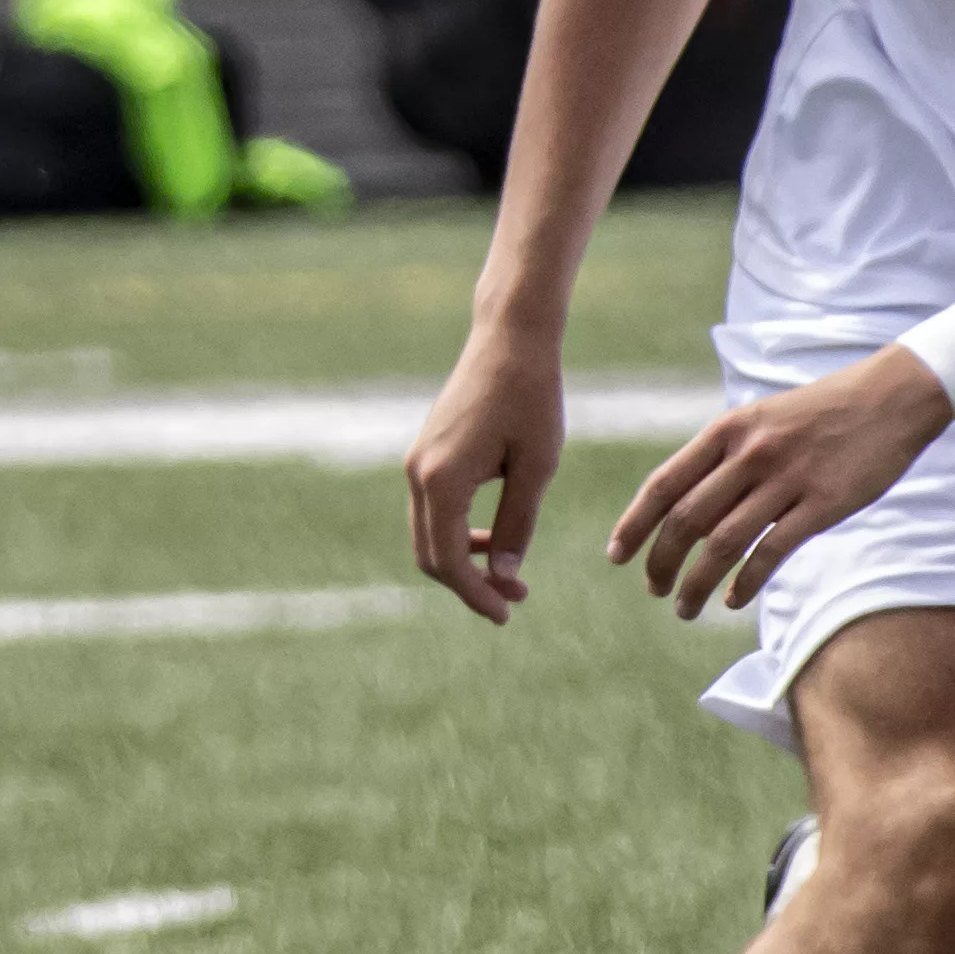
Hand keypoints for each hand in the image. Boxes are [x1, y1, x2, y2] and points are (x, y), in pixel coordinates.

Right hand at [406, 330, 565, 625]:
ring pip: (427, 535)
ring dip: (462, 562)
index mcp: (443, 480)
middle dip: (468, 585)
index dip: (475, 594)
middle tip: (515, 600)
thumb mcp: (537, 467)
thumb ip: (517, 524)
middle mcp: (419, 474)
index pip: (448, 560)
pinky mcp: (426, 454)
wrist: (510, 339)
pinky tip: (493, 538)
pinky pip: (431, 511)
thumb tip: (503, 576)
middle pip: (428, 555)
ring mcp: (417, 463)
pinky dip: (456, 536)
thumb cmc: (532, 397)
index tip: (508, 614)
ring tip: (510, 575)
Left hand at [603, 348, 949, 619]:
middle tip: (653, 590)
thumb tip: (684, 506)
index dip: (635, 524)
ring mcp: (786, 479)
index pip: (664, 484)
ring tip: (686, 608)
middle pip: (686, 520)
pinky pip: (772, 552)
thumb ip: (723, 457)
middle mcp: (749, 454)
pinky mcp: (822, 504)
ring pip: (724, 544)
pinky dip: (746, 582)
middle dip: (661, 562)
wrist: (891, 397)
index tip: (617, 556)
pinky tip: (735, 600)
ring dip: (697, 583)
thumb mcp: (760, 419)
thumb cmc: (821, 412)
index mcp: (727, 431)